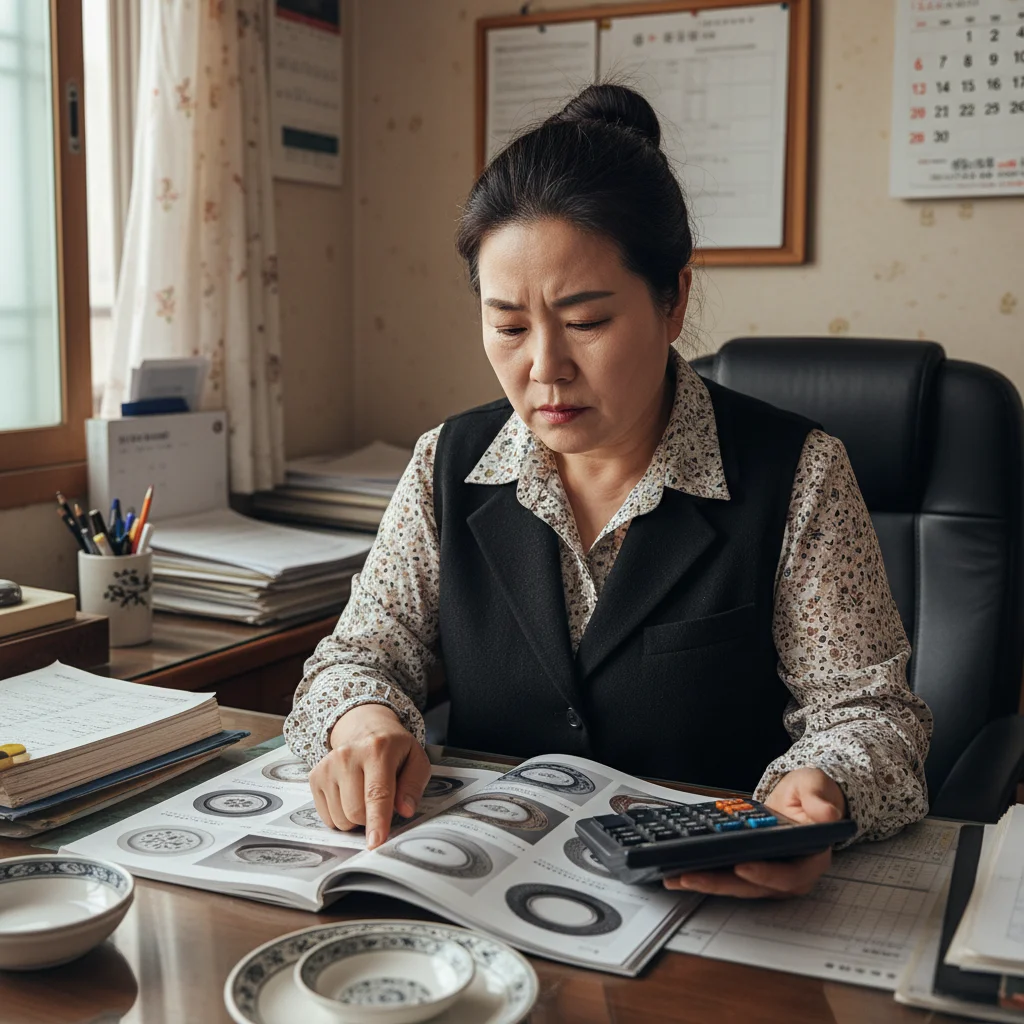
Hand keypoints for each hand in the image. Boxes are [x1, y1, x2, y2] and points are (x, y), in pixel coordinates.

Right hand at [308, 703, 430, 848]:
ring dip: (355, 819)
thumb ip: (414, 785)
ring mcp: (327, 766)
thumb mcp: (416, 760)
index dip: (377, 820)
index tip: (375, 841)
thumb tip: (405, 810)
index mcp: (377, 750)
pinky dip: (340, 816)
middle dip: (370, 819)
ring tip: (364, 796)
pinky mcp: (315, 776)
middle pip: (355, 812)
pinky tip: (349, 796)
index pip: (376, 793)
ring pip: (340, 818)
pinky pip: (327, 817)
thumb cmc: (394, 750)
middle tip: (380, 803)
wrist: (365, 728)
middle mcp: (347, 756)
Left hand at [663, 767, 847, 898]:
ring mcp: (771, 875)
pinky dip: (707, 875)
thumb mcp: (816, 786)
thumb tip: (827, 815)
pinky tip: (681, 872)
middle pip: (755, 886)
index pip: (789, 874)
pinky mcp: (754, 870)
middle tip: (690, 876)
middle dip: (720, 883)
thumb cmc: (810, 793)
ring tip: (677, 877)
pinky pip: (730, 876)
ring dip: (707, 884)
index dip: (765, 874)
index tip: (741, 866)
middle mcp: (791, 872)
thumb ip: (819, 800)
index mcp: (812, 856)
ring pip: (739, 886)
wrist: (803, 797)